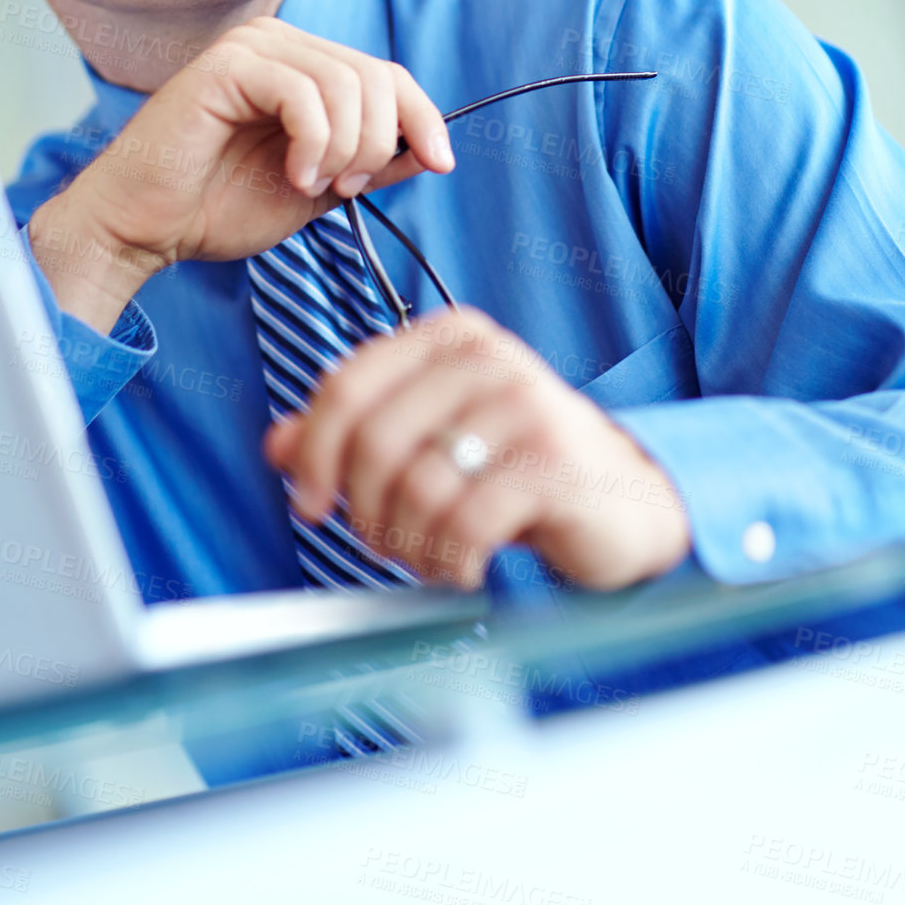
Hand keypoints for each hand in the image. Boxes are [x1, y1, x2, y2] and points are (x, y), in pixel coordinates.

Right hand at [29, 17, 453, 332]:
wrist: (145, 228)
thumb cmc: (218, 206)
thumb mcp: (319, 185)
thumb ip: (370, 162)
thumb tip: (432, 149)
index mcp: (301, 64)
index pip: (387, 74)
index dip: (424, 117)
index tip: (439, 164)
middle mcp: (278, 42)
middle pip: (376, 76)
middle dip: (379, 142)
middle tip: (346, 187)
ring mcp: (251, 47)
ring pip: (347, 84)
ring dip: (346, 148)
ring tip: (314, 184)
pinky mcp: (227, 64)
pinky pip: (304, 93)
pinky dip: (315, 143)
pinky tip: (295, 174)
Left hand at [264, 305, 690, 591]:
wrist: (627, 501)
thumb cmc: (520, 466)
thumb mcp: (435, 437)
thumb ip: (358, 432)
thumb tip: (277, 444)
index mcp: (449, 337)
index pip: (347, 385)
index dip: (313, 452)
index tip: (308, 502)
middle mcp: (487, 358)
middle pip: (374, 439)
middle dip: (362, 509)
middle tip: (380, 541)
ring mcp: (524, 405)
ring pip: (416, 486)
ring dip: (408, 543)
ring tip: (429, 555)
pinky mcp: (552, 463)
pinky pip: (465, 523)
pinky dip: (449, 561)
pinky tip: (463, 566)